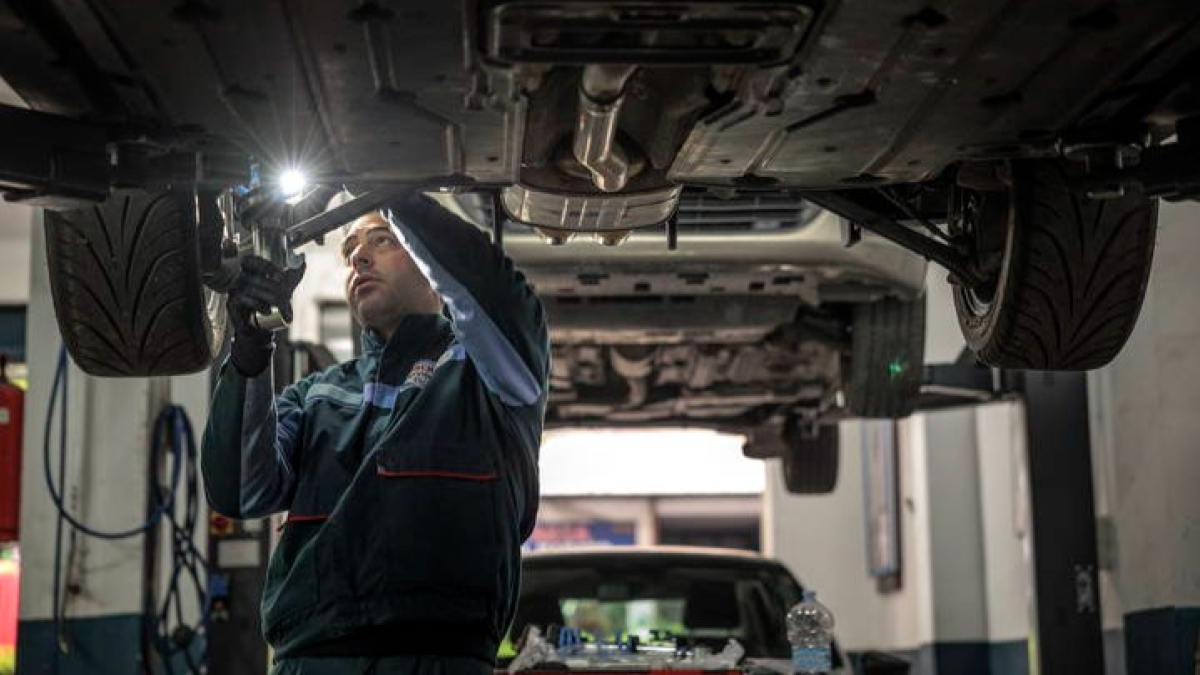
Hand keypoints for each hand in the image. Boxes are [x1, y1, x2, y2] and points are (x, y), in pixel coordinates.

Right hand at [227, 256, 305, 375]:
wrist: (258, 328)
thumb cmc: (270, 304)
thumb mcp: (283, 289)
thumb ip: (292, 276)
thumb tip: (303, 263)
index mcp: (250, 271)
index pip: (253, 261)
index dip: (266, 266)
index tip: (281, 275)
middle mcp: (239, 278)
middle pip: (257, 277)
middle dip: (276, 288)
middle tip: (288, 296)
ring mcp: (234, 290)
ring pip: (252, 288)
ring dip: (270, 298)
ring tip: (281, 306)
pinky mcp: (231, 303)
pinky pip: (244, 299)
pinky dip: (258, 305)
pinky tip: (267, 311)